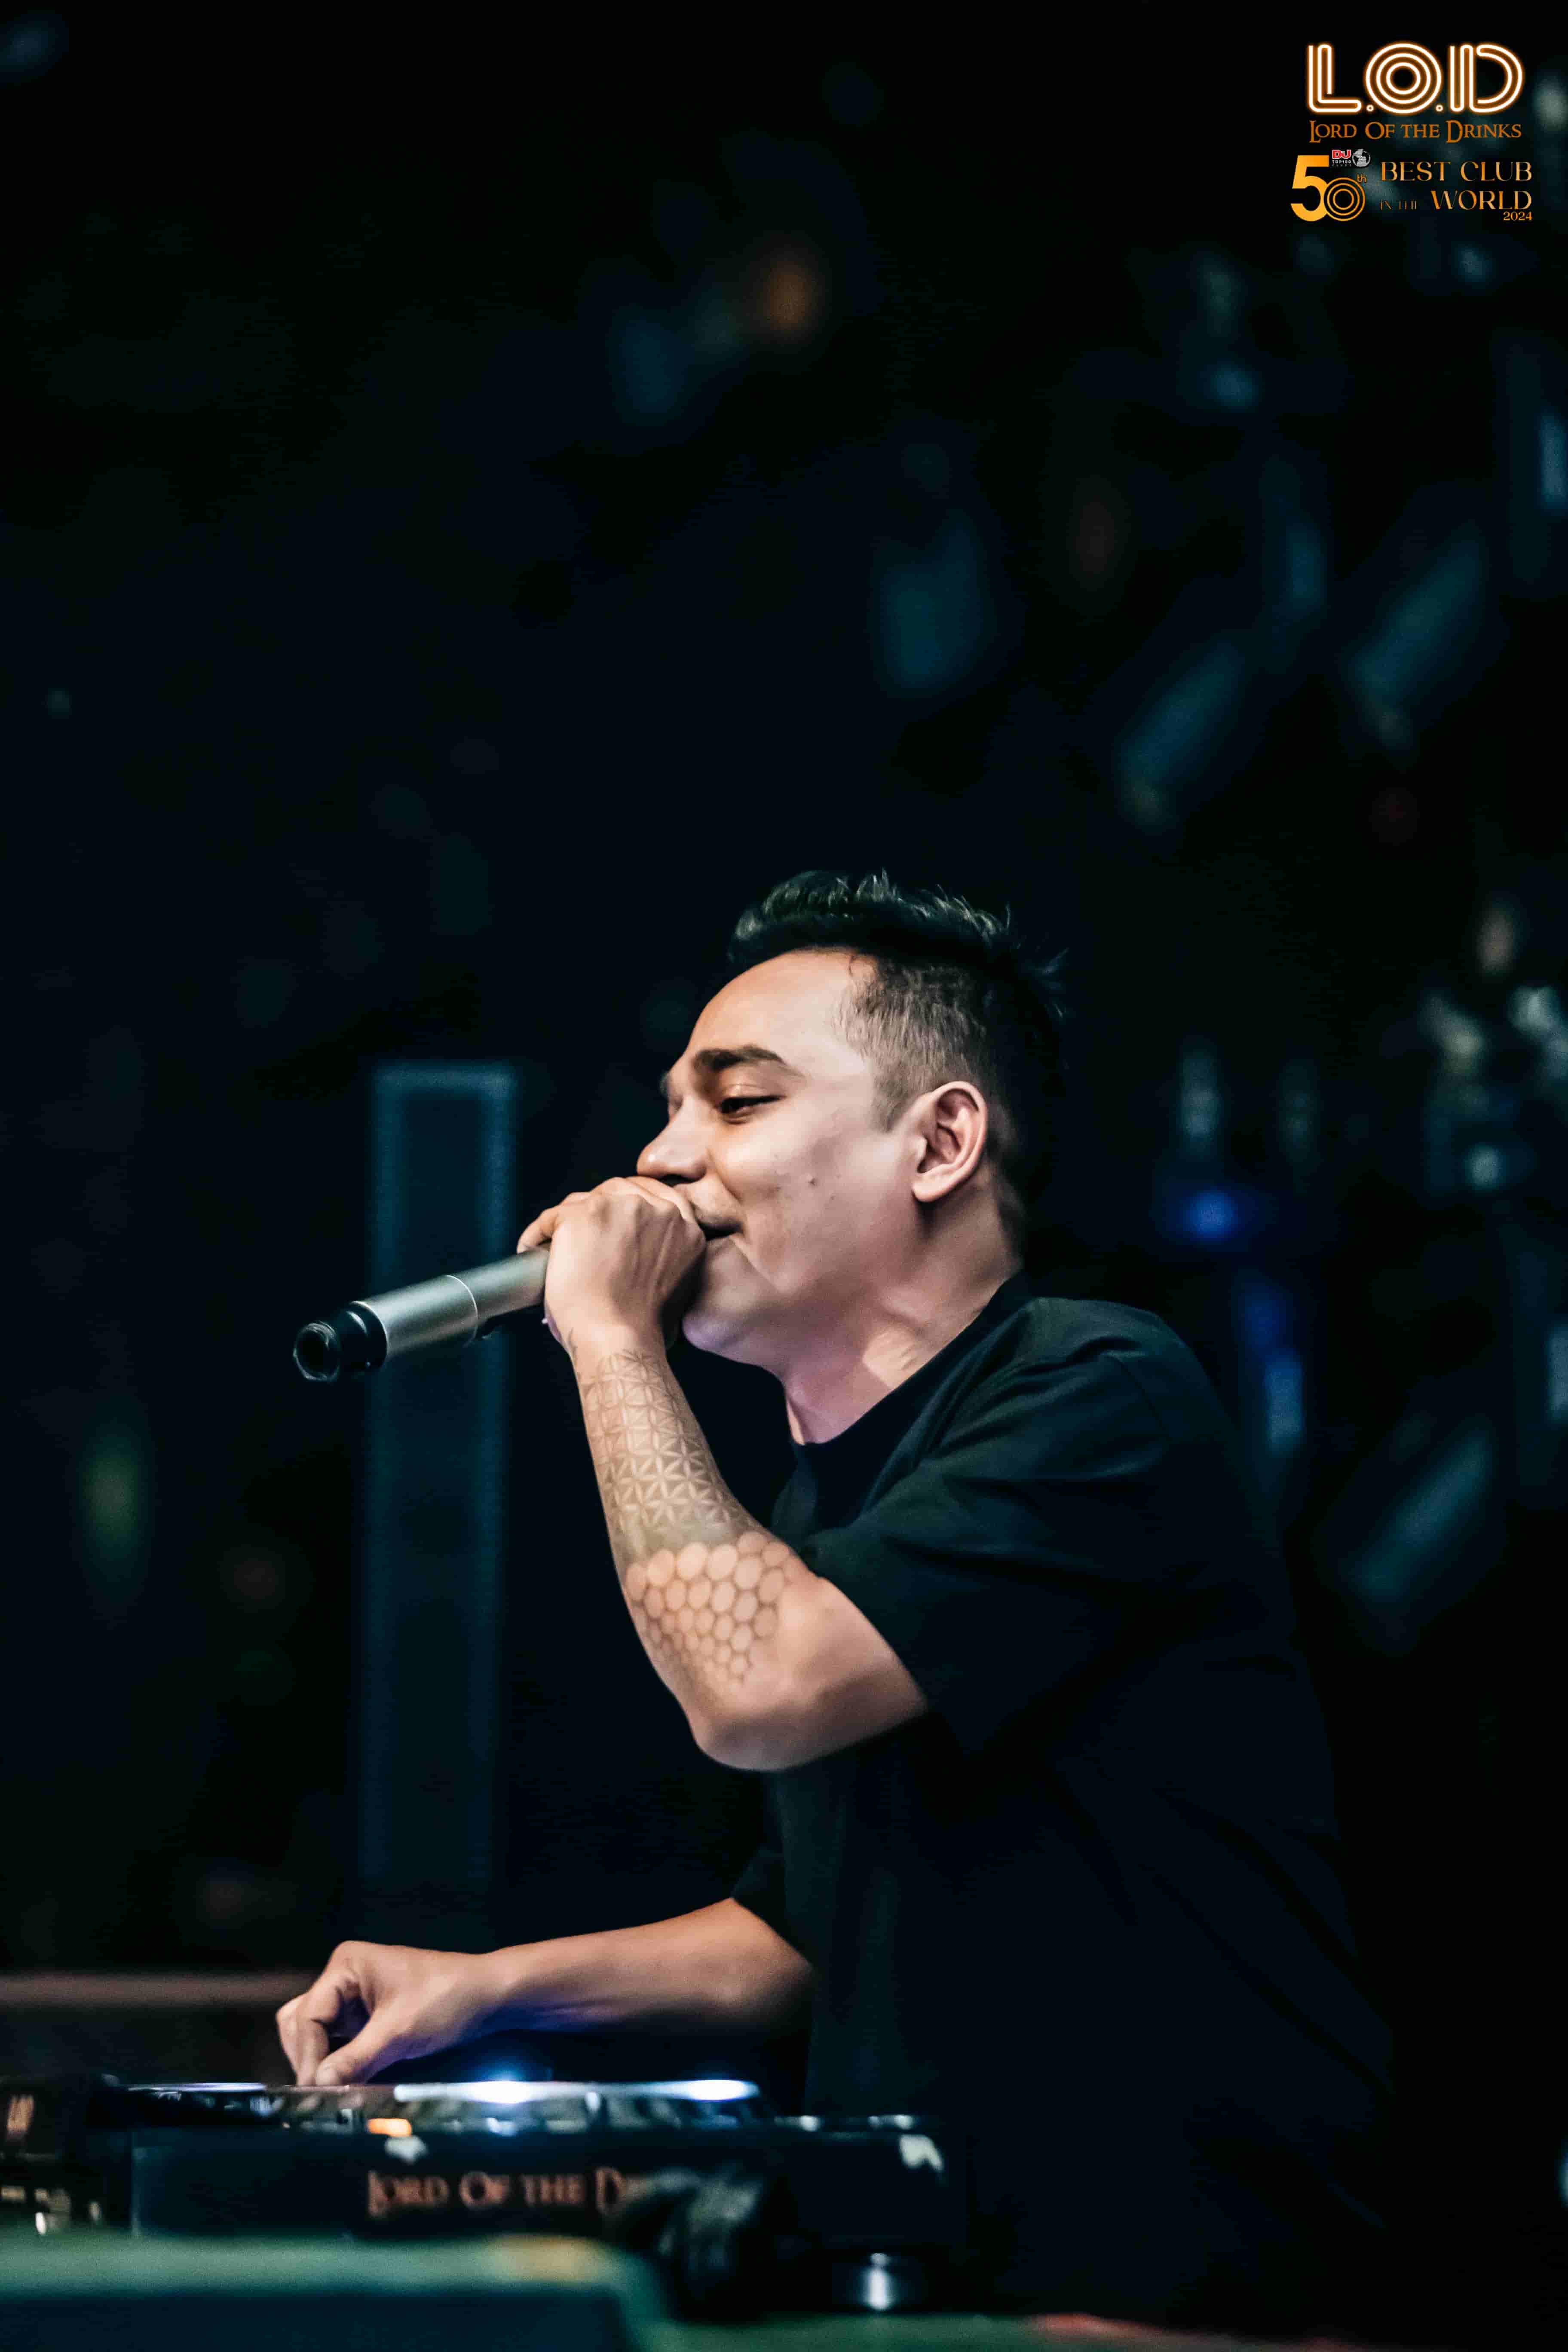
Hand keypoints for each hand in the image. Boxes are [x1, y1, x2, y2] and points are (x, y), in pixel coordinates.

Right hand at [275, 1942, 506, 2086]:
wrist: (488, 1996)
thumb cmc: (447, 1999)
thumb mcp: (399, 2031)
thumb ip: (355, 2059)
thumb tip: (319, 2087)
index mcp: (346, 1966)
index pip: (308, 2015)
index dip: (308, 2056)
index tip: (313, 2091)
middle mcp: (344, 1978)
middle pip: (302, 2023)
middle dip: (308, 2058)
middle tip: (319, 2095)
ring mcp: (353, 1998)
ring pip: (315, 2035)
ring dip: (320, 2063)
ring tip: (331, 2093)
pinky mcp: (366, 2018)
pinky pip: (337, 2042)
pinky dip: (336, 2063)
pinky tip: (344, 2084)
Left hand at [517, 1176, 705, 1354]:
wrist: (618, 1337)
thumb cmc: (644, 1327)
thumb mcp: (680, 1286)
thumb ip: (668, 1258)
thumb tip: (644, 1263)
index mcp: (685, 1228)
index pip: (655, 1195)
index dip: (629, 1203)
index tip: (612, 1216)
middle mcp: (656, 1211)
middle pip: (617, 1191)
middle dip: (597, 1209)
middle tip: (581, 1235)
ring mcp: (618, 1208)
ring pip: (583, 1201)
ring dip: (567, 1221)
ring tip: (553, 1245)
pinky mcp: (580, 1215)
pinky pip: (551, 1217)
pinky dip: (537, 1234)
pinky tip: (532, 1248)